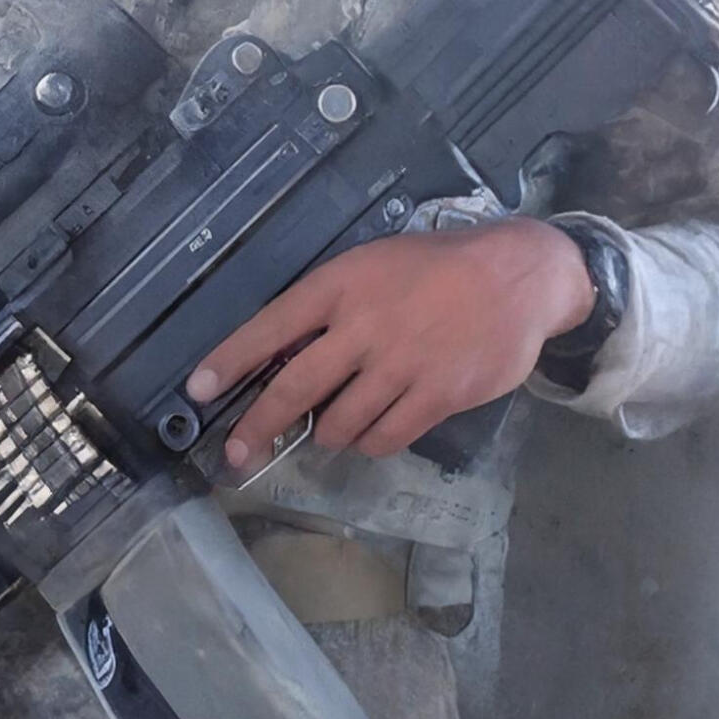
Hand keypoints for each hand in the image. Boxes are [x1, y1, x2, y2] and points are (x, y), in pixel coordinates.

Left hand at [186, 220, 596, 468]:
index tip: (199, 389)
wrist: (519, 276)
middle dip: (259, 426)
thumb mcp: (374, 264)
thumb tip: (284, 352)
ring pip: (339, 423)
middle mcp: (365, 326)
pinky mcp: (437, 396)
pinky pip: (385, 438)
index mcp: (342, 284)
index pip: (272, 324)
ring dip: (326, 435)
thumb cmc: (437, 266)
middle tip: (236, 454)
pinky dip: (369, 443)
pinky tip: (371, 432)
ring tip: (330, 430)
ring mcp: (402, 365)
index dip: (231, 359)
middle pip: (295, 387)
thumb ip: (331, 304)